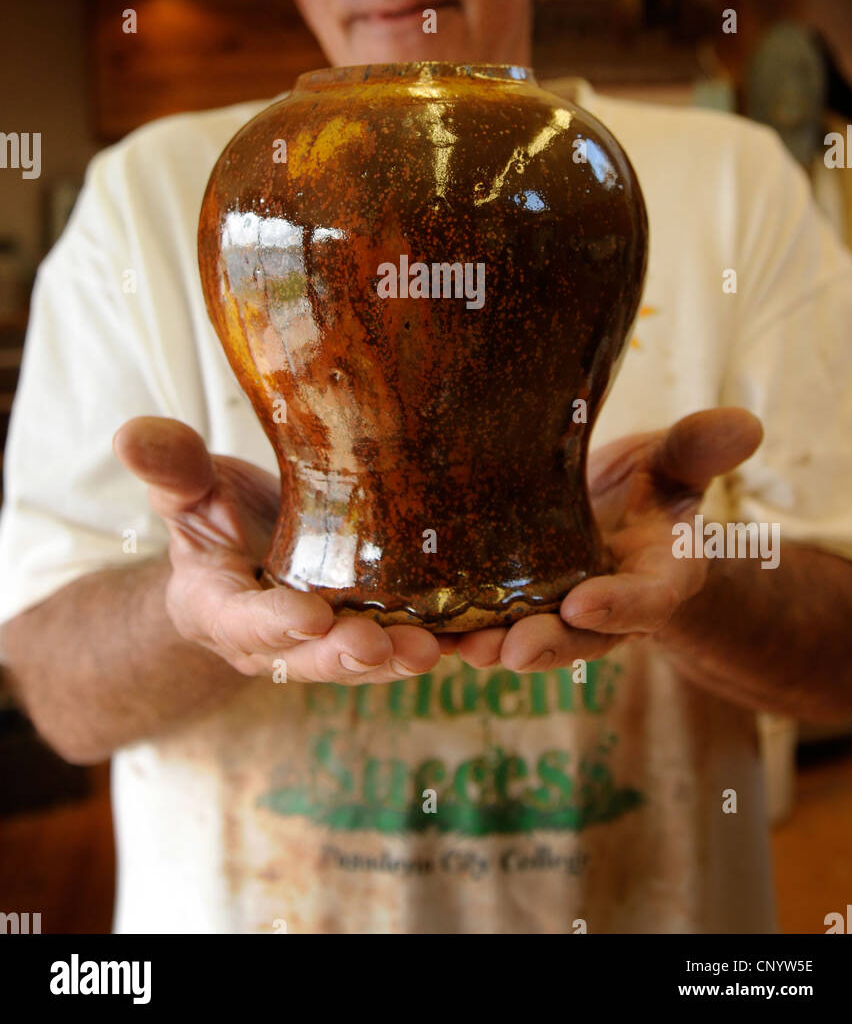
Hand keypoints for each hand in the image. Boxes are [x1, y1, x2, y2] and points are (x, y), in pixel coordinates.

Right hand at [113, 417, 456, 682]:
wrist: (255, 547)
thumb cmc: (219, 516)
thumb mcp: (189, 488)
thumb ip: (170, 468)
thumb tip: (129, 434)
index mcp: (222, 608)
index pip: (244, 621)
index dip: (275, 623)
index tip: (308, 615)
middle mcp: (277, 641)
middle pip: (309, 658)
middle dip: (344, 656)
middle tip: (379, 646)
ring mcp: (328, 643)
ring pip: (362, 661)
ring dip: (397, 661)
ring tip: (433, 650)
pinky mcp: (375, 633)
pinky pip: (405, 646)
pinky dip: (440, 647)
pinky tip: (478, 639)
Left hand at [452, 407, 763, 672]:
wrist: (610, 514)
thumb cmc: (649, 489)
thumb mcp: (675, 462)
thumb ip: (700, 449)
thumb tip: (746, 424)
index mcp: (656, 580)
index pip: (645, 602)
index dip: (619, 607)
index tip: (584, 602)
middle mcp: (604, 610)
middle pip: (578, 638)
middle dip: (545, 646)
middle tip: (509, 652)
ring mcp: (553, 616)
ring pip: (524, 640)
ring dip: (490, 648)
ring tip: (456, 650)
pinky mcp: (508, 610)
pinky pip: (481, 627)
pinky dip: (451, 634)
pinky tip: (413, 631)